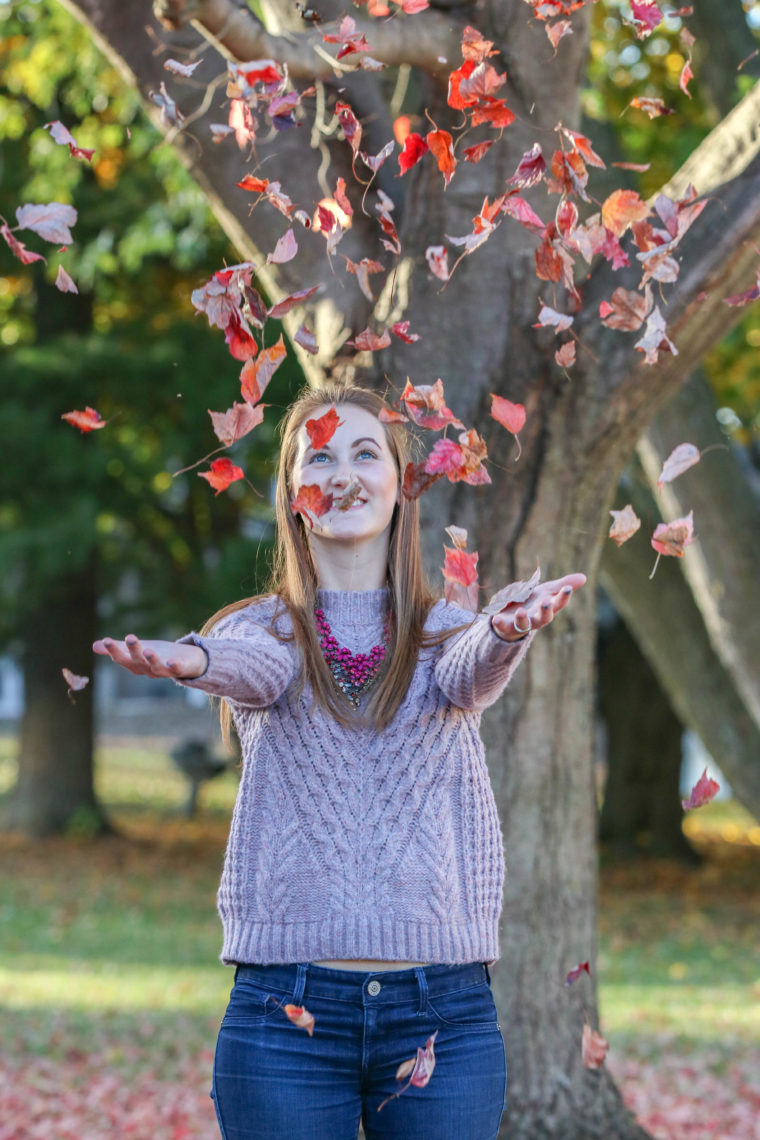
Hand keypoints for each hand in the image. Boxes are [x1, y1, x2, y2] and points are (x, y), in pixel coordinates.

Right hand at [92, 635, 206, 679]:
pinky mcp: (180, 668)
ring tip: (148, 650)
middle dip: (133, 651)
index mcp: (136, 664)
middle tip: (129, 638)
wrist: (187, 663)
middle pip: (138, 661)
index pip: (122, 658)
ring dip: (152, 659)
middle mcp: (148, 669)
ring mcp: (164, 670)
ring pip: (156, 667)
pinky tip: (173, 661)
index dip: (114, 650)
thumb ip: (118, 648)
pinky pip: (177, 669)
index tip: (106, 641)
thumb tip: (94, 646)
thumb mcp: (137, 650)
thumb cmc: (158, 656)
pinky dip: (174, 666)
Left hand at [490, 573, 586, 642]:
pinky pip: (503, 626)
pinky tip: (496, 618)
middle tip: (547, 601)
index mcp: (547, 608)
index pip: (558, 603)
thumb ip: (562, 585)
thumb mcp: (547, 592)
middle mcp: (536, 618)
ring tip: (521, 611)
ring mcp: (521, 623)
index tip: (567, 588)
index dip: (563, 596)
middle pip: (544, 617)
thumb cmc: (533, 603)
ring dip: (523, 618)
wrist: (512, 618)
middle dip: (546, 610)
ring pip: (524, 624)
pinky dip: (500, 623)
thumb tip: (584, 577)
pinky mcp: (506, 626)